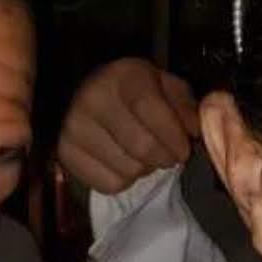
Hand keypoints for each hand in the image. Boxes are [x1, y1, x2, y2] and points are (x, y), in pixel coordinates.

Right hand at [56, 57, 199, 198]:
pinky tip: (122, 162)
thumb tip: (194, 132)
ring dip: (144, 170)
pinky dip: (123, 180)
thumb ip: (185, 106)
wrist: (88, 94)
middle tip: (167, 155)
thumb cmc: (135, 92)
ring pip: (128, 171)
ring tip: (141, 155)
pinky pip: (109, 184)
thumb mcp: (165, 86)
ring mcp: (74, 128)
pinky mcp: (66, 154)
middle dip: (164, 158)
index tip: (184, 150)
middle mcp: (93, 99)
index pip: (151, 112)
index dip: (174, 138)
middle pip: (142, 148)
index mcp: (124, 76)